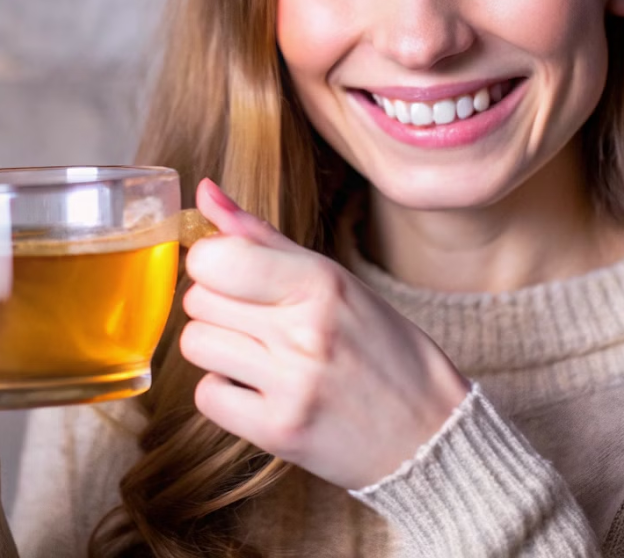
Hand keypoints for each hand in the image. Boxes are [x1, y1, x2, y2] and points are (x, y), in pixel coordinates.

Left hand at [179, 179, 471, 489]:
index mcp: (321, 283)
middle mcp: (305, 331)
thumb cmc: (381, 348)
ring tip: (260, 355)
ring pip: (195, 344)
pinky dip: (225, 393)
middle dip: (218, 305)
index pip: (212, 257)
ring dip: (218, 348)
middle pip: (198, 300)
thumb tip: (204, 192)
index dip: (213, 264)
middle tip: (259, 321)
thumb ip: (263, 238)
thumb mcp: (335, 281)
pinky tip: (261, 390)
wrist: (428, 431)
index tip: (237, 277)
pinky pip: (207, 396)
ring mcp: (292, 384)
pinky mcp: (279, 430)